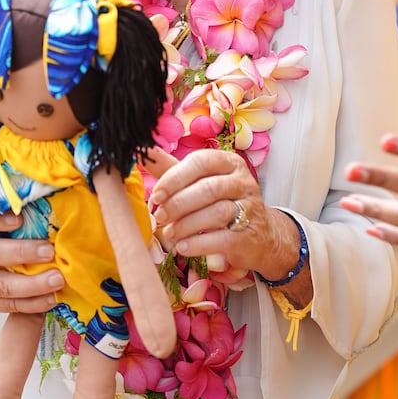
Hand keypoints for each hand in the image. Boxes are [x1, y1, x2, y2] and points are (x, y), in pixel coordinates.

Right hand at [0, 206, 64, 312]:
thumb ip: (0, 213)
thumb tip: (34, 202)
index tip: (19, 219)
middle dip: (22, 253)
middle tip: (49, 251)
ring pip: (2, 286)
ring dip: (33, 285)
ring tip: (57, 279)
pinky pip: (8, 305)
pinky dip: (31, 304)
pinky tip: (51, 299)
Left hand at [148, 148, 308, 296]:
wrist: (255, 235)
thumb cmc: (219, 203)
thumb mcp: (196, 182)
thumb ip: (170, 168)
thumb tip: (141, 151)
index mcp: (228, 162)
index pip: (200, 162)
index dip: (175, 178)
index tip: (156, 195)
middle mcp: (243, 181)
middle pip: (208, 188)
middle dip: (178, 204)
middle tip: (159, 217)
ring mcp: (250, 208)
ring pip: (216, 213)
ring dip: (186, 225)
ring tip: (169, 234)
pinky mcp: (250, 236)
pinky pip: (223, 238)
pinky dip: (199, 244)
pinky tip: (183, 247)